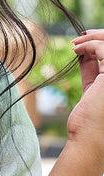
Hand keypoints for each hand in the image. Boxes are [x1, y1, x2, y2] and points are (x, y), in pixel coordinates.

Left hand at [66, 28, 103, 157]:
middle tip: (80, 38)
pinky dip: (89, 45)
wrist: (89, 139)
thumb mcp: (93, 88)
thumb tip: (84, 54)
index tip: (84, 42)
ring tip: (75, 44)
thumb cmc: (89, 120)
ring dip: (93, 39)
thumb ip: (92, 70)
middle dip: (99, 36)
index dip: (102, 42)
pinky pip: (103, 49)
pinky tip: (76, 50)